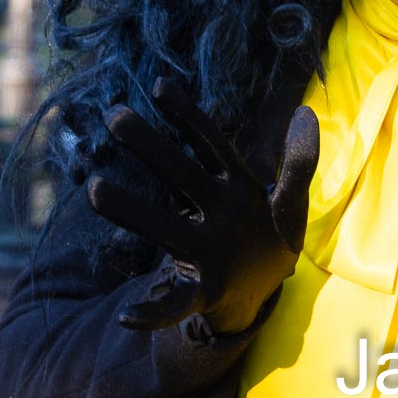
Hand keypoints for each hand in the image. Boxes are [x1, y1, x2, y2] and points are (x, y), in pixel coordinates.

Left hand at [87, 78, 319, 335]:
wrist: (266, 297)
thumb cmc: (268, 236)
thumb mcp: (290, 202)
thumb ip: (298, 161)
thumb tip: (306, 113)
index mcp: (243, 189)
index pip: (213, 143)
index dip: (188, 115)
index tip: (158, 85)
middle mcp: (226, 217)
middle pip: (181, 174)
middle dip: (148, 145)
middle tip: (114, 116)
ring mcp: (212, 255)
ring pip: (164, 228)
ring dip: (129, 210)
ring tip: (91, 188)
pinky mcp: (202, 293)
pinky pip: (174, 303)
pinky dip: (153, 312)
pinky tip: (126, 312)